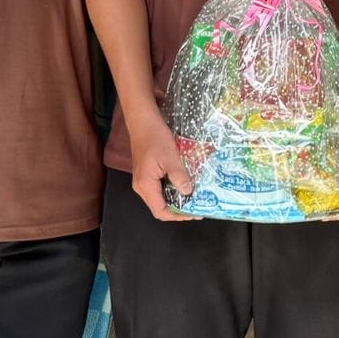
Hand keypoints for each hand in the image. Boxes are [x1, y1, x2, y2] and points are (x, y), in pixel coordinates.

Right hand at [128, 108, 195, 222]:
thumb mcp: (170, 157)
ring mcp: (143, 180)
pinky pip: (159, 188)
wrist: (143, 121)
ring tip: (193, 197)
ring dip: (176, 200)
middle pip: (159, 207)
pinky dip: (172, 190)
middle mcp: (141, 186)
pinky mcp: (147, 173)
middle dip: (178, 210)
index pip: (160, 211)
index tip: (193, 213)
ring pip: (160, 198)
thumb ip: (179, 176)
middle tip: (196, 206)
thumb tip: (188, 192)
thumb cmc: (155, 137)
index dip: (177, 216)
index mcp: (145, 185)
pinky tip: (184, 185)